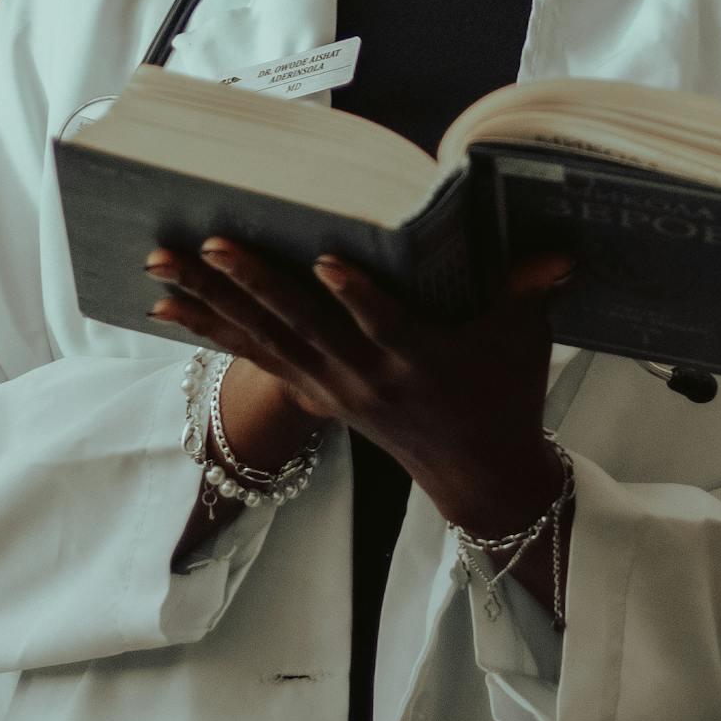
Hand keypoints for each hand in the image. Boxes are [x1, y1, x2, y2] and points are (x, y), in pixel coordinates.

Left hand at [146, 239, 571, 547]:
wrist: (478, 475)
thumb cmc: (503, 396)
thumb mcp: (522, 341)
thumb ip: (530, 288)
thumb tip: (558, 248)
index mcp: (417, 359)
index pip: (382, 322)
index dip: (355, 294)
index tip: (325, 259)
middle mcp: (364, 376)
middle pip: (300, 324)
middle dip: (251, 282)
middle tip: (207, 244)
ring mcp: (333, 389)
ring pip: (262, 338)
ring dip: (211, 301)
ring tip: (162, 266)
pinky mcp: (317, 394)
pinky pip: (253, 356)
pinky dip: (210, 331)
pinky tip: (167, 308)